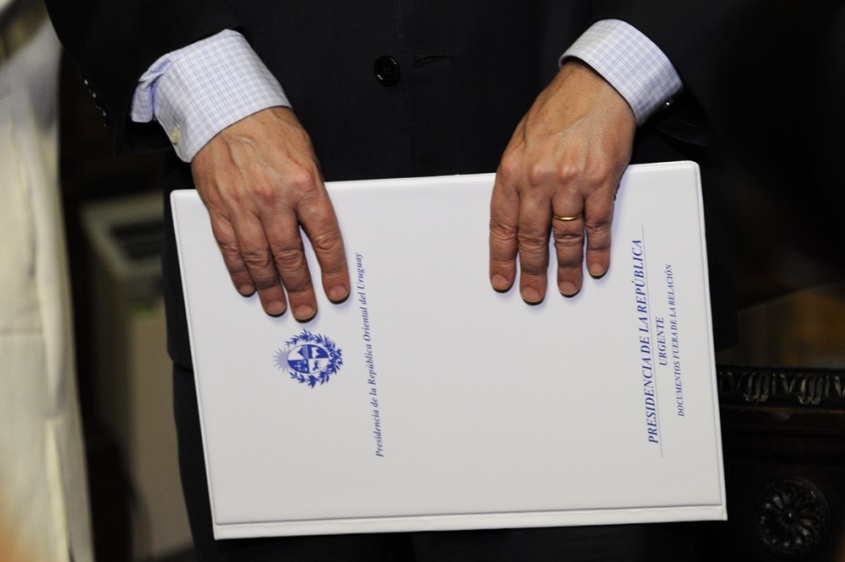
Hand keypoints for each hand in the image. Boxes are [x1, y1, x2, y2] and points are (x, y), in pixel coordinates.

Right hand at [191, 107, 349, 319]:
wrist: (225, 108)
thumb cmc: (270, 128)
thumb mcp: (306, 156)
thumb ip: (312, 194)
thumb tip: (319, 232)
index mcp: (304, 185)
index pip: (324, 238)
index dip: (332, 270)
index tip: (336, 291)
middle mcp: (274, 199)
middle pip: (290, 256)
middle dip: (300, 288)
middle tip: (306, 309)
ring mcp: (244, 205)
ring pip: (259, 258)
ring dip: (269, 288)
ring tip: (276, 306)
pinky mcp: (219, 207)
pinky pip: (230, 247)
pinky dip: (239, 270)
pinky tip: (248, 285)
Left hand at [489, 61, 635, 301]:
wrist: (596, 86)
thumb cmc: (557, 112)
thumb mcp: (521, 142)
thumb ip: (517, 180)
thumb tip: (514, 218)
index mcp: (513, 170)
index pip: (502, 224)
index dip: (502, 257)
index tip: (502, 279)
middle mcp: (539, 179)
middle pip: (532, 237)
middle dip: (533, 271)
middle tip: (534, 293)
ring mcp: (571, 182)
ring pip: (565, 237)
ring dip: (566, 267)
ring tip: (567, 287)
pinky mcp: (601, 181)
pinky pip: (596, 225)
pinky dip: (597, 249)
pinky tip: (595, 265)